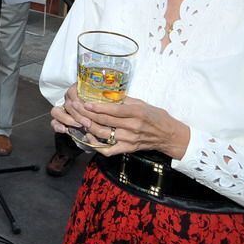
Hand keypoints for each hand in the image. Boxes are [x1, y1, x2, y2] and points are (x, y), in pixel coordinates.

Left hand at [52, 85, 189, 158]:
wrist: (169, 135)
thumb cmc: (156, 116)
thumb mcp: (143, 104)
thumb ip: (125, 100)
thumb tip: (106, 94)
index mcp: (137, 113)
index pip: (114, 110)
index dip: (97, 107)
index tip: (84, 102)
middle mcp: (132, 127)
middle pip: (105, 121)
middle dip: (87, 114)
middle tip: (75, 108)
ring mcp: (129, 139)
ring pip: (104, 134)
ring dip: (88, 127)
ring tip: (78, 119)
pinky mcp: (128, 149)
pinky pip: (109, 150)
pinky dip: (96, 145)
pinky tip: (88, 137)